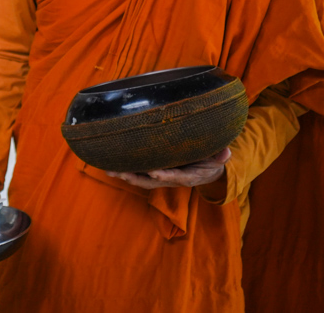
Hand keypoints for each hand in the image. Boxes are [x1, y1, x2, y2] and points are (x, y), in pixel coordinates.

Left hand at [107, 148, 230, 189]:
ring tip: (109, 171)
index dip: (166, 176)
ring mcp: (165, 177)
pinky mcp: (157, 172)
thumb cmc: (212, 160)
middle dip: (137, 178)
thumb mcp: (219, 158)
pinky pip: (141, 174)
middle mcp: (175, 178)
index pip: (177, 176)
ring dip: (126, 176)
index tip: (154, 172)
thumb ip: (221, 155)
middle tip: (121, 174)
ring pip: (143, 179)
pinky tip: (112, 167)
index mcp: (191, 175)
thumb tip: (226, 153)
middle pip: (153, 181)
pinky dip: (127, 171)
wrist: (209, 170)